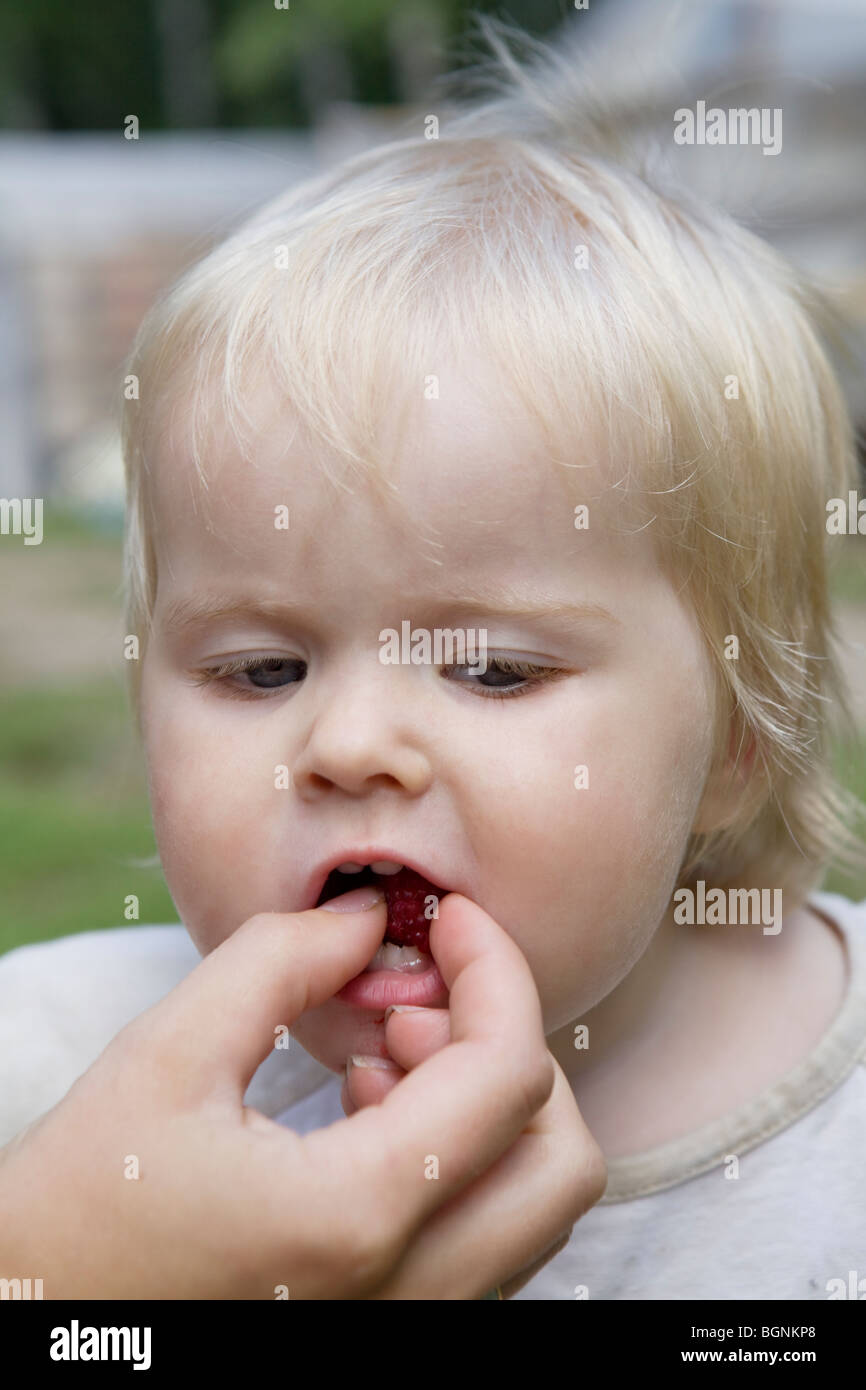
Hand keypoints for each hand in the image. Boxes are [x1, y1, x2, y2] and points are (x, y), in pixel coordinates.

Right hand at [0, 890, 605, 1298]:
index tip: (448, 918)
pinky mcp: (388, 1331)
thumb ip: (281, 963)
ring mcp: (407, 1327)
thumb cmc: (80, 1201)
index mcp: (357, 1217)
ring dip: (488, 1108)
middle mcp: (408, 1296)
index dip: (496, 969)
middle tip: (412, 1002)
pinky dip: (462, 1163)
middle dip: (507, 1048)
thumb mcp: (167, 1056)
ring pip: (533, 1209)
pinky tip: (367, 1112)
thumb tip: (370, 918)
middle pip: (560, 1159)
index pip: (509, 1074)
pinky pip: (486, 1246)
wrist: (32, 1324)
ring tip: (384, 1053)